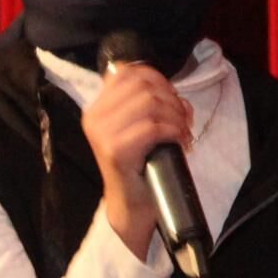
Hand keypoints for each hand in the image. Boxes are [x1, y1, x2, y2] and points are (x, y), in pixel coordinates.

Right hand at [82, 62, 192, 257]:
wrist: (131, 205)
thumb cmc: (139, 165)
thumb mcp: (140, 128)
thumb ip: (151, 105)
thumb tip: (179, 97)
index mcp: (97, 109)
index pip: (126, 72)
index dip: (156, 77)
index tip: (171, 96)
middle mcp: (94, 117)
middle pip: (141, 85)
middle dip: (170, 97)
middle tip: (182, 117)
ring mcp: (103, 134)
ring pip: (149, 103)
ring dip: (175, 115)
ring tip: (183, 131)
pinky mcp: (115, 150)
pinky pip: (153, 127)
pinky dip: (173, 131)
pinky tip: (180, 142)